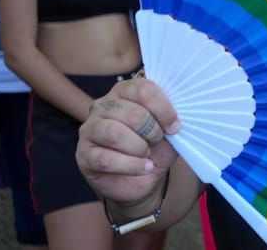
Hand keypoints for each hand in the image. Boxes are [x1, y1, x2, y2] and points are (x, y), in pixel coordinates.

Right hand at [76, 78, 180, 207]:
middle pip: (132, 112)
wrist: (141, 177)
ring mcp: (89, 130)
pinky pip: (106, 159)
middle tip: (158, 141)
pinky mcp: (84, 155)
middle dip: (152, 131)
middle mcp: (102, 106)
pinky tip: (144, 167)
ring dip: (139, 147)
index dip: (163, 109)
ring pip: (115, 133)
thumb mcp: (168, 129)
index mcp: (124, 92)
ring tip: (147, 154)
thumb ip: (171, 116)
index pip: (143, 89)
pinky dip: (131, 165)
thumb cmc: (154, 146)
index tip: (175, 126)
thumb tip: (182, 109)